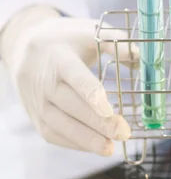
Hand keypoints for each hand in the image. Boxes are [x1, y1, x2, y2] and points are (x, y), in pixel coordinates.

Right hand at [1, 6, 138, 155]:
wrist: (23, 47)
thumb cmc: (66, 39)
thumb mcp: (87, 31)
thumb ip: (114, 41)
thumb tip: (140, 58)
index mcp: (59, 57)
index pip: (75, 77)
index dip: (91, 94)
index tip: (109, 110)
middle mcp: (43, 80)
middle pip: (70, 105)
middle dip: (97, 122)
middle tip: (123, 132)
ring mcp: (36, 101)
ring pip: (59, 124)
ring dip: (86, 139)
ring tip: (110, 148)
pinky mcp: (35, 116)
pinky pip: (52, 134)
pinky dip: (74, 143)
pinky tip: (94, 146)